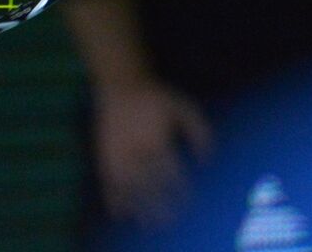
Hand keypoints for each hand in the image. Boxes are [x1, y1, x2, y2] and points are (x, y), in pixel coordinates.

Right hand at [89, 76, 212, 228]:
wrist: (120, 86)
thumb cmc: (156, 98)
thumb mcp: (183, 107)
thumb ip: (199, 131)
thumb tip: (207, 159)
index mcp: (156, 140)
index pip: (170, 173)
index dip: (179, 189)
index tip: (187, 200)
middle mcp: (136, 151)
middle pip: (150, 186)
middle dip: (161, 205)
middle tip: (171, 221)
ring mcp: (118, 156)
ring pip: (130, 190)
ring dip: (139, 209)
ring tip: (149, 224)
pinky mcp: (104, 158)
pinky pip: (109, 185)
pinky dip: (115, 201)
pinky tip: (121, 214)